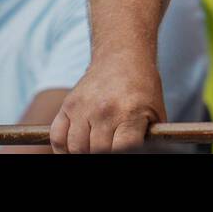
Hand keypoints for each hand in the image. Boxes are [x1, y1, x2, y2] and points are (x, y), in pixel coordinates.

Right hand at [50, 58, 166, 153]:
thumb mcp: (155, 111)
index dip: (121, 155)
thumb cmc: (142, 87)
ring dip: (83, 152)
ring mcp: (84, 108)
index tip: (122, 151)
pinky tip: (73, 149)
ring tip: (93, 148)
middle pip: (97, 151)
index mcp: (130, 114)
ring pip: (76, 148)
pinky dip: (62, 148)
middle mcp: (105, 111)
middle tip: (109, 146)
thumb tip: (143, 150)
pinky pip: (57, 137)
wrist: (122, 57)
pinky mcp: (68, 105)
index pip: (122, 150)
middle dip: (103, 153)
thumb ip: (148, 137)